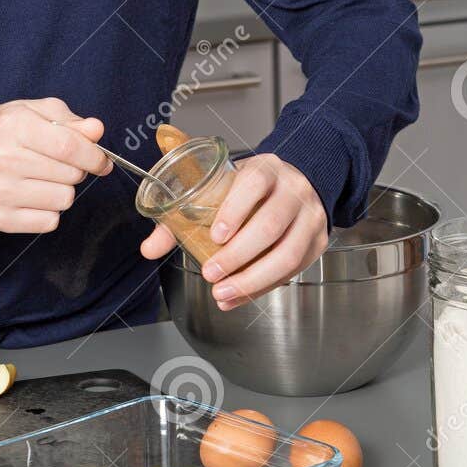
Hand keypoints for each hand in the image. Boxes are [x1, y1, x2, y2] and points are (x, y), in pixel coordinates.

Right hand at [0, 97, 111, 233]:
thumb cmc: (3, 132)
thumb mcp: (33, 112)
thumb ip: (69, 121)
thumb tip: (96, 131)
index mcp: (14, 126)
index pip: (69, 147)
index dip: (94, 156)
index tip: (101, 161)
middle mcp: (3, 159)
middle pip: (70, 175)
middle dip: (75, 170)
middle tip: (56, 163)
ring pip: (63, 200)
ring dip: (62, 190)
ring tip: (41, 178)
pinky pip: (49, 221)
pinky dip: (49, 210)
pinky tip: (32, 195)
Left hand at [139, 153, 327, 307]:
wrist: (297, 183)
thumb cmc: (251, 188)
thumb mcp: (222, 187)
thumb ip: (182, 214)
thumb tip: (149, 248)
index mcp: (266, 168)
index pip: (254, 183)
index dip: (235, 210)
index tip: (215, 235)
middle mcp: (293, 190)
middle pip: (270, 224)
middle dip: (238, 255)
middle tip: (211, 273)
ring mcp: (310, 216)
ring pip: (288, 253)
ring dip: (253, 279)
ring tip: (223, 292)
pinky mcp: (317, 242)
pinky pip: (293, 270)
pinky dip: (264, 288)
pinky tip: (239, 297)